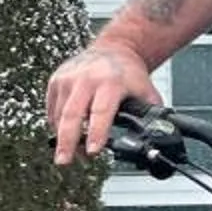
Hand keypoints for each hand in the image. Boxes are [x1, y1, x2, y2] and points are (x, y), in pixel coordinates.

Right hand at [47, 40, 156, 163]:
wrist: (115, 48)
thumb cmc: (130, 73)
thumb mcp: (146, 92)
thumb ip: (151, 115)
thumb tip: (159, 138)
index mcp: (110, 82)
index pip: (101, 111)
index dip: (96, 133)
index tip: (92, 151)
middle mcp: (86, 79)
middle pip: (72, 115)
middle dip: (67, 141)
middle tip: (64, 161)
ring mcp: (68, 78)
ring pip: (59, 115)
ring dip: (64, 138)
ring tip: (72, 153)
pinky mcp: (56, 80)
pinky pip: (52, 110)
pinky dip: (57, 125)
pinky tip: (66, 133)